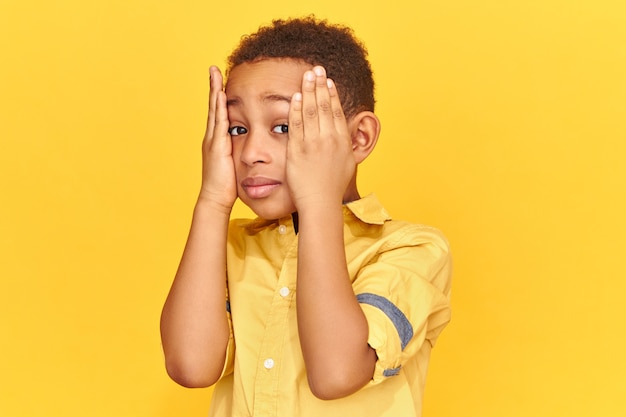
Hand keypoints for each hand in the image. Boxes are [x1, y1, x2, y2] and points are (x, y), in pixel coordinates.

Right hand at [199, 66, 236, 212]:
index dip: (220, 96)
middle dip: (214, 87)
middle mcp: (213, 136)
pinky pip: (219, 122)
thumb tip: (252, 147)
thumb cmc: (227, 185)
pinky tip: (221, 96)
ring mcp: (213, 140)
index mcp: (218, 140)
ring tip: (215, 74)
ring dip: (215, 91)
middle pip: (214, 106)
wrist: (216, 199)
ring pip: (214, 110)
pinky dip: (219, 108)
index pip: (220, 113)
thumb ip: (241, 152)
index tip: (222, 80)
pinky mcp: (216, 146)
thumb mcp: (235, 164)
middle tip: (214, 68)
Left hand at [286, 66, 355, 210]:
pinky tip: (296, 96)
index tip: (329, 81)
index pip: (337, 112)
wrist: (320, 203)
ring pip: (311, 111)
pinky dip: (297, 109)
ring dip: (309, 90)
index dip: (333, 94)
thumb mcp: (347, 164)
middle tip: (317, 68)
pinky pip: (297, 125)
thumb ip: (345, 145)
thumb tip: (346, 135)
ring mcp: (313, 144)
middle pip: (325, 106)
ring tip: (307, 75)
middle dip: (320, 85)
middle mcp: (329, 139)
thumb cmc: (333, 187)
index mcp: (342, 142)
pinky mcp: (298, 150)